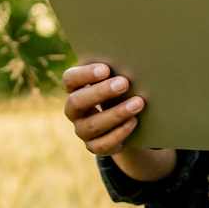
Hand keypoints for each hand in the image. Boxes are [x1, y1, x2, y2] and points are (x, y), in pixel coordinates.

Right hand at [63, 62, 176, 182]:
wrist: (126, 117)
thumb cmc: (120, 89)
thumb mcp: (116, 78)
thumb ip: (117, 71)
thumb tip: (136, 61)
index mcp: (74, 88)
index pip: (70, 79)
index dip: (85, 74)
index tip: (106, 69)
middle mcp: (73, 110)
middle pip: (77, 102)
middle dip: (101, 92)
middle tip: (124, 83)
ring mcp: (82, 130)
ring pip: (92, 125)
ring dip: (116, 113)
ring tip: (138, 102)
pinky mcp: (94, 146)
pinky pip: (103, 144)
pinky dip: (119, 133)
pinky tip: (134, 121)